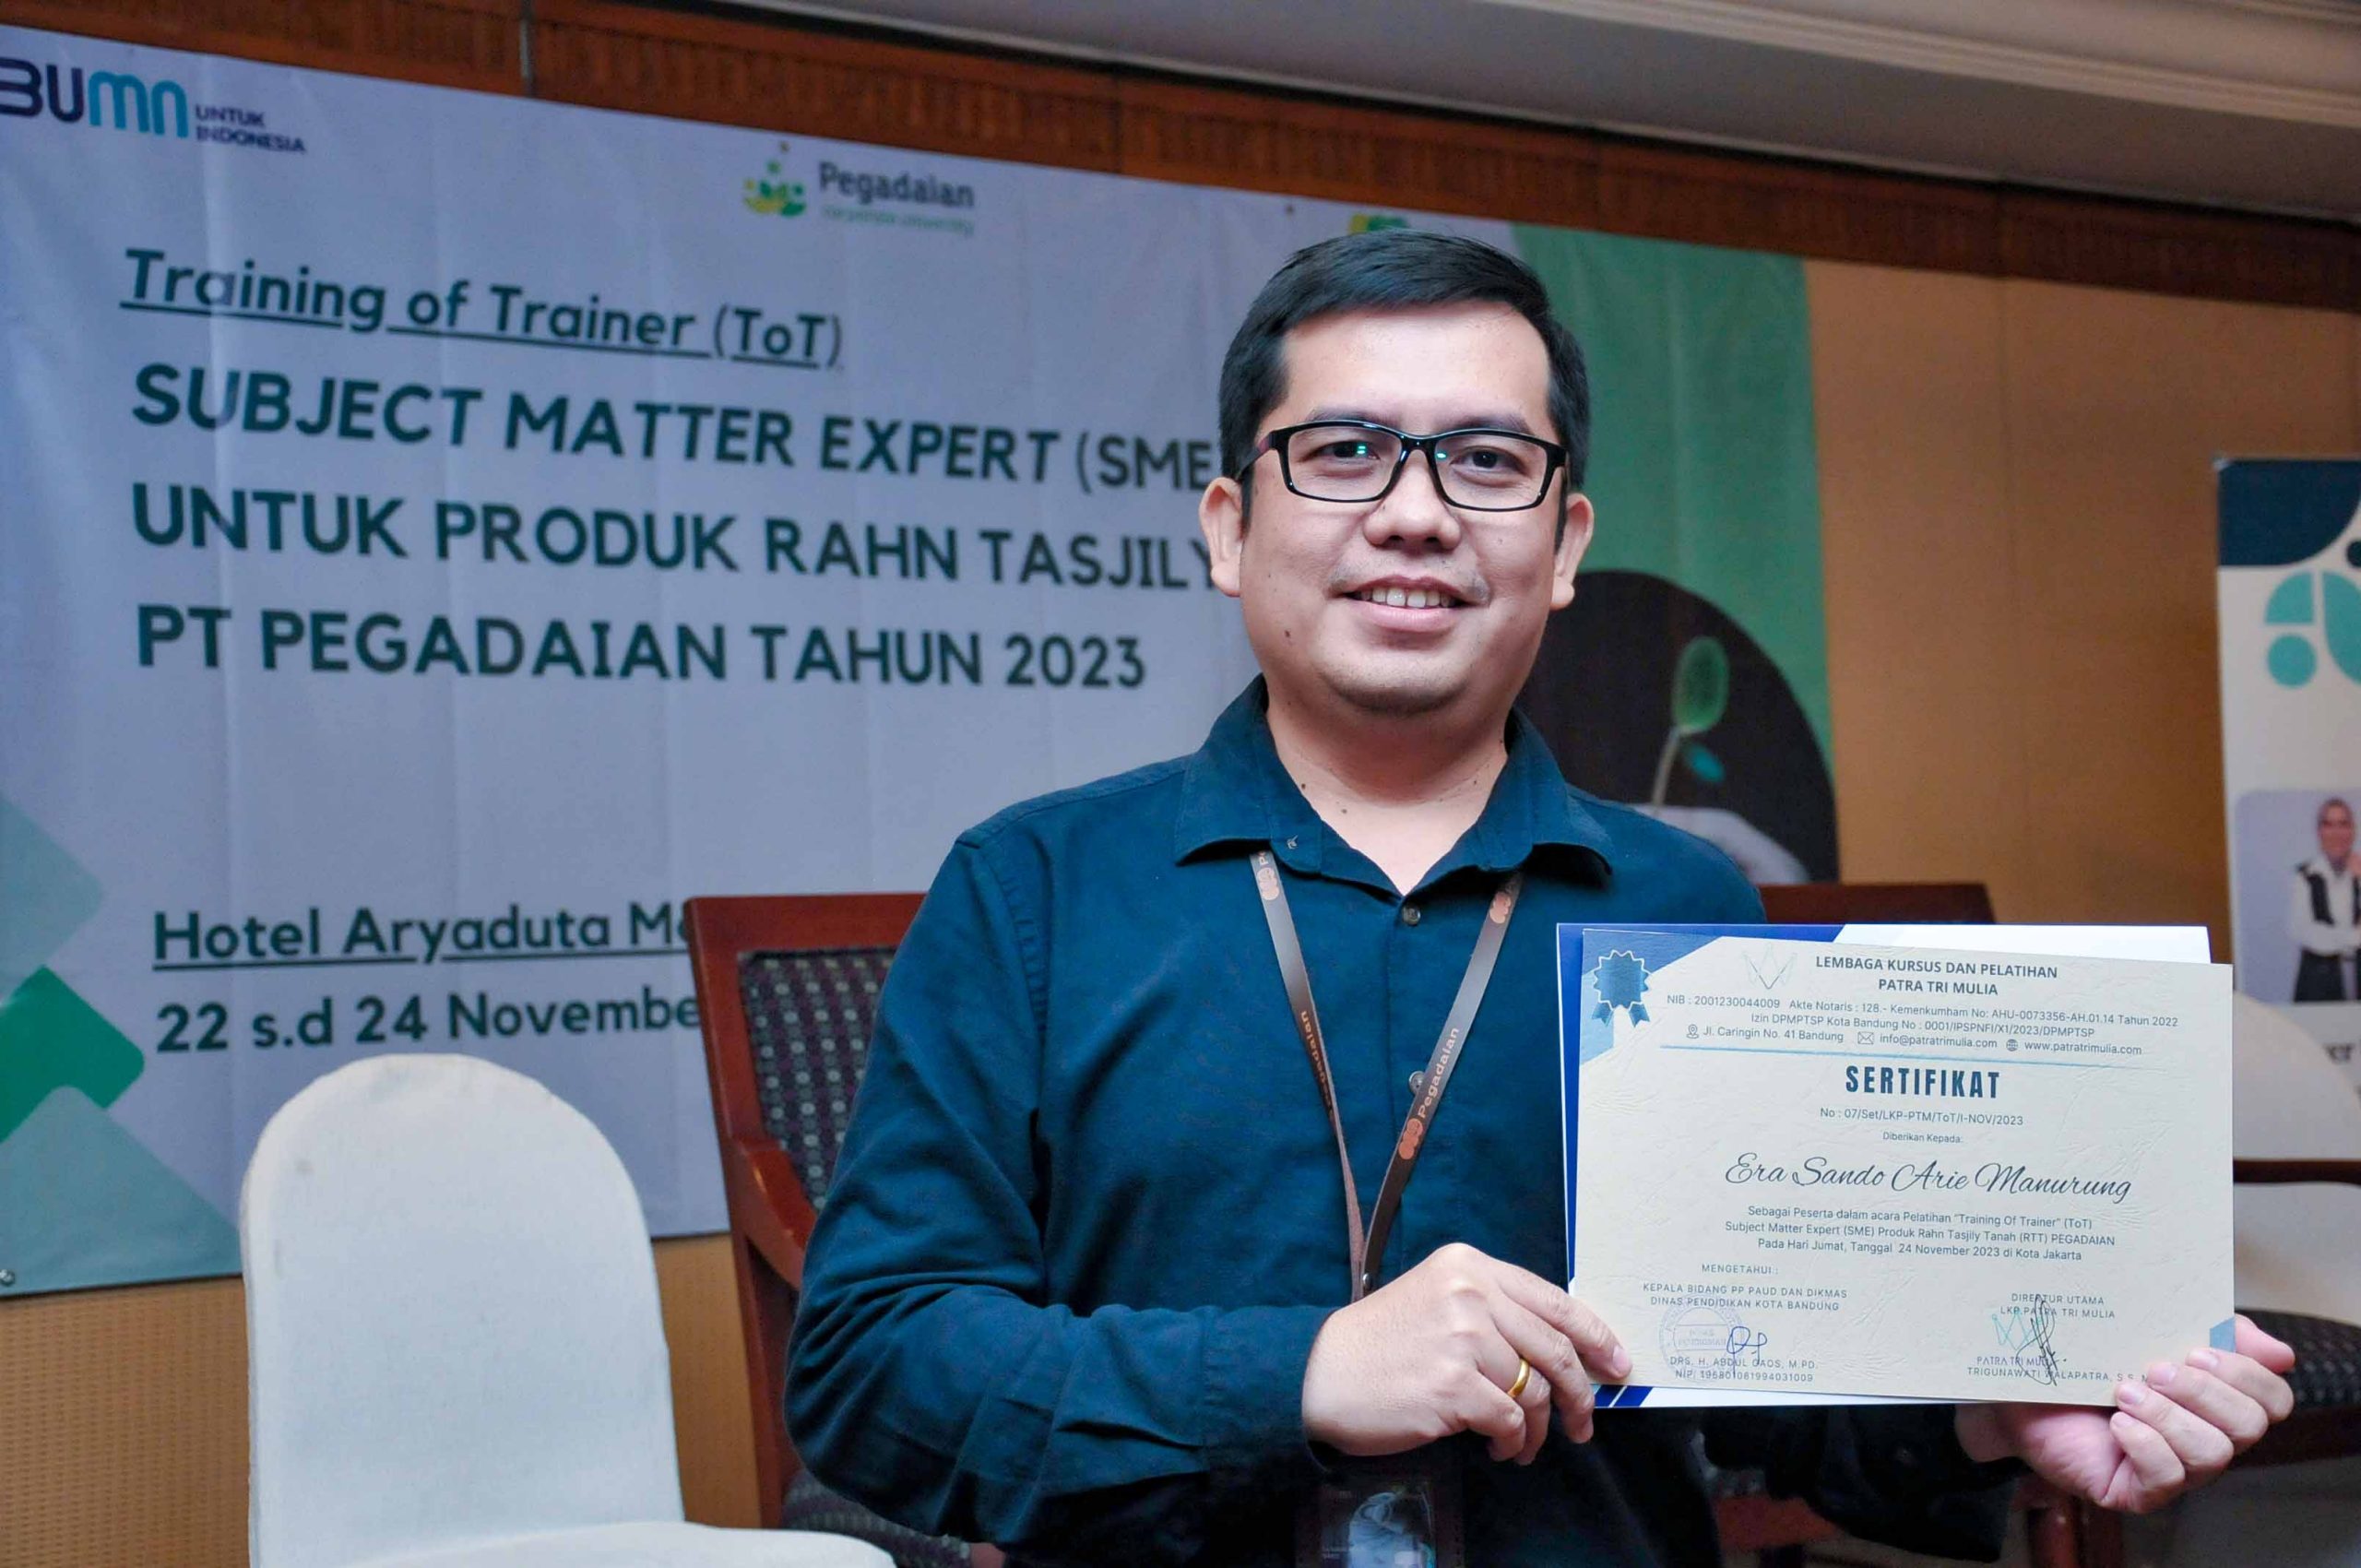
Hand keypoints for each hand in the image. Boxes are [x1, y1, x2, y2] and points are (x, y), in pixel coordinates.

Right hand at [1300, 1243, 1629, 1465]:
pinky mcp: (1453, 1386)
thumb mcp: (1438, 1300)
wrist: (1320, 1372)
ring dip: (1538, 1429)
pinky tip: (1498, 1449)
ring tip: (1524, 1445)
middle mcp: (1470, 1294)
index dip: (1596, 1337)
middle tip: (1583, 1424)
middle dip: (1579, 1394)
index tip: (1616, 1364)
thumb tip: (1564, 1351)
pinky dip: (1512, 1443)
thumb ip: (1495, 1311)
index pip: (1555, 1302)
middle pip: (1556, 1349)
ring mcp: (1462, 1339)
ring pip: (1535, 1391)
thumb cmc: (1381, 1343)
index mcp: (1469, 1266)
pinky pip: (1509, 1422)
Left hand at [1955, 1315, 2296, 1512]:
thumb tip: (2278, 1352)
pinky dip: (2146, 1445)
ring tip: (2124, 1390)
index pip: (2272, 1399)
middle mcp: (2206, 1435)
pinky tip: (2117, 1423)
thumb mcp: (2145, 1327)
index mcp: (2217, 1397)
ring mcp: (2176, 1468)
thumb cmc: (2085, 1357)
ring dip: (2170, 1416)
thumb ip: (2209, 1327)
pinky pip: (2166, 1478)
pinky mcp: (2138, 1491)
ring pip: (2212, 1453)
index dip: (2249, 1375)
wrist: (2017, 1384)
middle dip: (2206, 1392)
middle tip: (2155, 1367)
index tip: (2200, 1348)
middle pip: (2249, 1426)